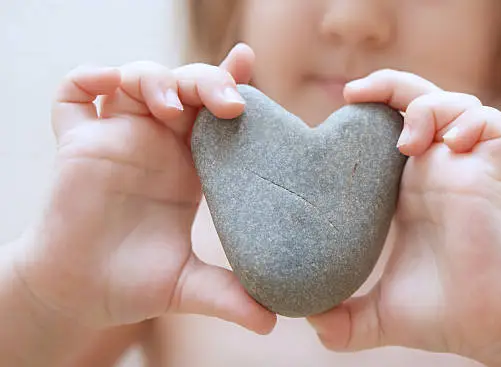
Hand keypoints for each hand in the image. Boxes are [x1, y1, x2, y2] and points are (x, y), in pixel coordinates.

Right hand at [11, 44, 275, 333]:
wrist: (79, 295)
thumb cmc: (133, 284)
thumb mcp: (186, 285)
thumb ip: (227, 296)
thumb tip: (272, 323)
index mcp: (191, 165)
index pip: (214, 111)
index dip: (231, 85)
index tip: (249, 66)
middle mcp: (157, 144)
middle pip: (183, 86)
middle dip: (204, 80)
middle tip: (226, 102)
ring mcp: (117, 138)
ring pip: (136, 80)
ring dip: (155, 79)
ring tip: (172, 109)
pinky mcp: (77, 143)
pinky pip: (74, 94)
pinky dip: (88, 79)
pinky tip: (107, 85)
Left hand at [308, 69, 500, 359]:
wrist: (488, 326)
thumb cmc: (440, 314)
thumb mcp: (376, 315)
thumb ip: (340, 321)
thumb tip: (304, 323)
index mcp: (407, 190)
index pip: (389, 128)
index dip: (369, 108)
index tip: (340, 107)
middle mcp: (436, 172)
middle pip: (420, 101)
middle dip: (391, 86)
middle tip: (355, 95)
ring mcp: (466, 170)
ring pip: (459, 104)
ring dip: (431, 105)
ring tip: (411, 142)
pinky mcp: (493, 176)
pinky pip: (497, 128)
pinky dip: (477, 124)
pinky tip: (452, 148)